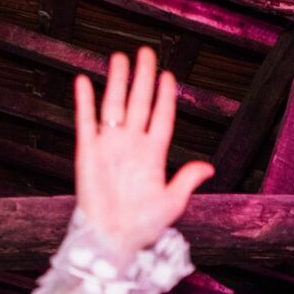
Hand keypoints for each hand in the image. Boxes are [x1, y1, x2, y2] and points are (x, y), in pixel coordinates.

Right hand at [75, 48, 213, 257]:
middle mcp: (131, 146)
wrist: (111, 241)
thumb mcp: (172, 204)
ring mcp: (109, 147)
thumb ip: (187, 180)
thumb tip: (209, 167)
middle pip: (139, 103)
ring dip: (117, 82)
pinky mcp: (88, 152)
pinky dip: (85, 101)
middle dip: (142, 78)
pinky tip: (85, 81)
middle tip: (145, 53)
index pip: (161, 117)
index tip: (168, 76)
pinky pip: (86, 121)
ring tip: (120, 57)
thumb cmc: (142, 228)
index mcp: (153, 156)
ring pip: (114, 106)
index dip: (165, 96)